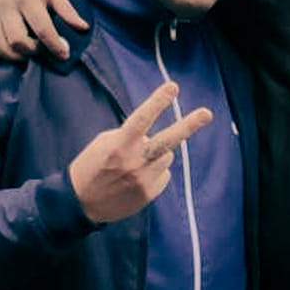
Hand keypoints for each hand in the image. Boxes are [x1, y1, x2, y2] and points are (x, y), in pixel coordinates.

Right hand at [0, 0, 85, 61]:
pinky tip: (5, 48)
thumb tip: (84, 29)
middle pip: (17, 40)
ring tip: (24, 50)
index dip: (54, 45)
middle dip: (32, 51)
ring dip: (13, 54)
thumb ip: (67, 11)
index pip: (42, 28)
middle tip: (39, 48)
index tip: (64, 54)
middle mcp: (5, 3)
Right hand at [70, 81, 211, 224]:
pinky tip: (136, 178)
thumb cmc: (91, 167)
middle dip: (189, 125)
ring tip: (136, 163)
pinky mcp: (149, 193)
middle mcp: (134, 161)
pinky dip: (155, 172)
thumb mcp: (103, 143)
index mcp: (119, 144)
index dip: (158, 101)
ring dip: (158, 154)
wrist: (81, 203)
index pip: (141, 118)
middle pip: (168, 140)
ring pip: (167, 156)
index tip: (173, 87)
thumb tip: (152, 136)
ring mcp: (144, 179)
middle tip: (207, 113)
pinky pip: (163, 174)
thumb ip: (129, 136)